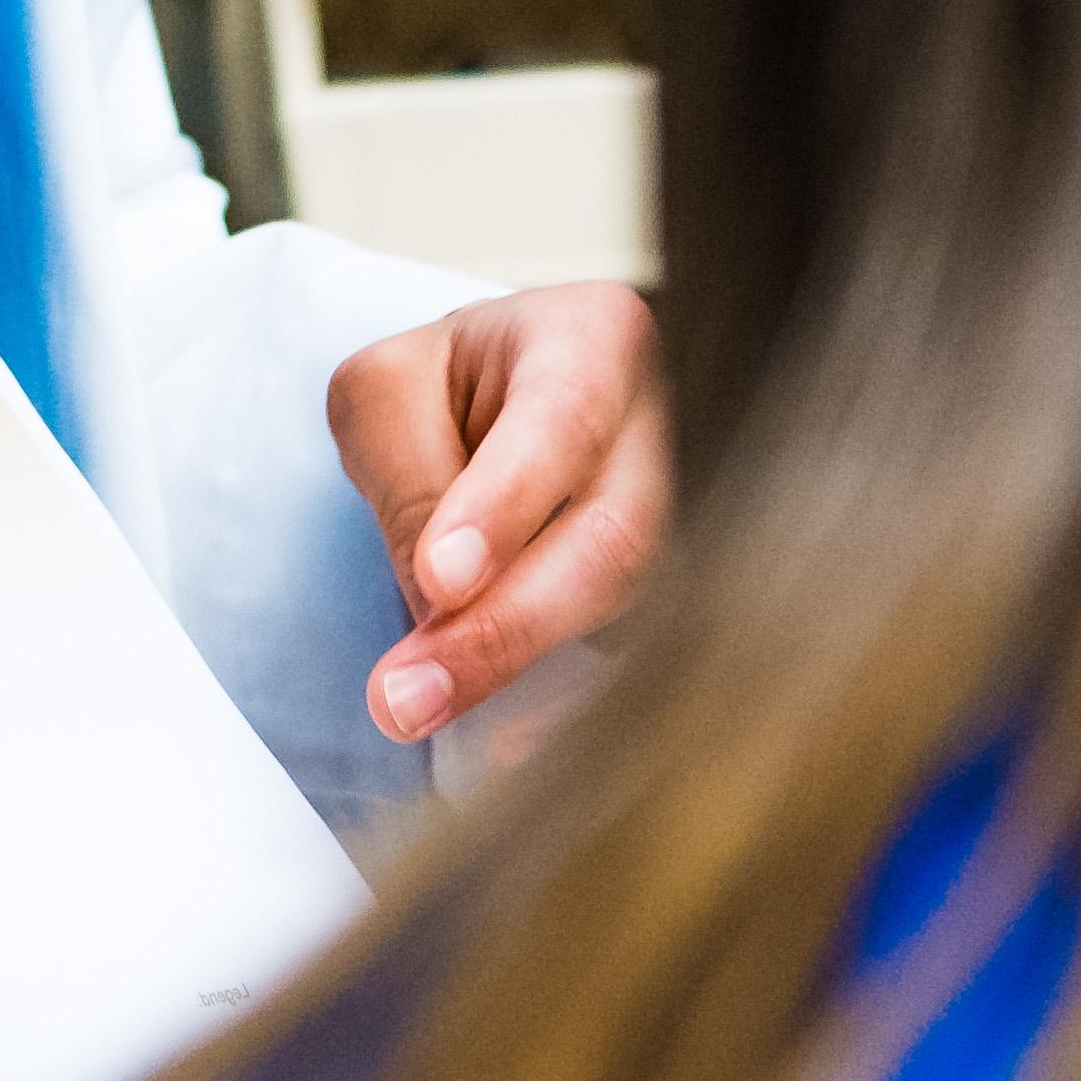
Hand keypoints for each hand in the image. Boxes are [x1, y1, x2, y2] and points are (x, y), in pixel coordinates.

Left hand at [326, 281, 670, 744]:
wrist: (513, 403)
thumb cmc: (450, 387)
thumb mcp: (389, 394)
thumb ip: (408, 481)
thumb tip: (441, 609)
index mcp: (596, 338)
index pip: (562, 421)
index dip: (505, 506)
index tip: (439, 581)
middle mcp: (671, 423)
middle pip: (617, 535)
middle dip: (509, 626)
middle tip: (406, 697)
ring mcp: (691, 514)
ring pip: (631, 610)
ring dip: (529, 677)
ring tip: (429, 713)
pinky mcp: (680, 593)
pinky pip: (634, 659)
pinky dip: (566, 706)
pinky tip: (506, 741)